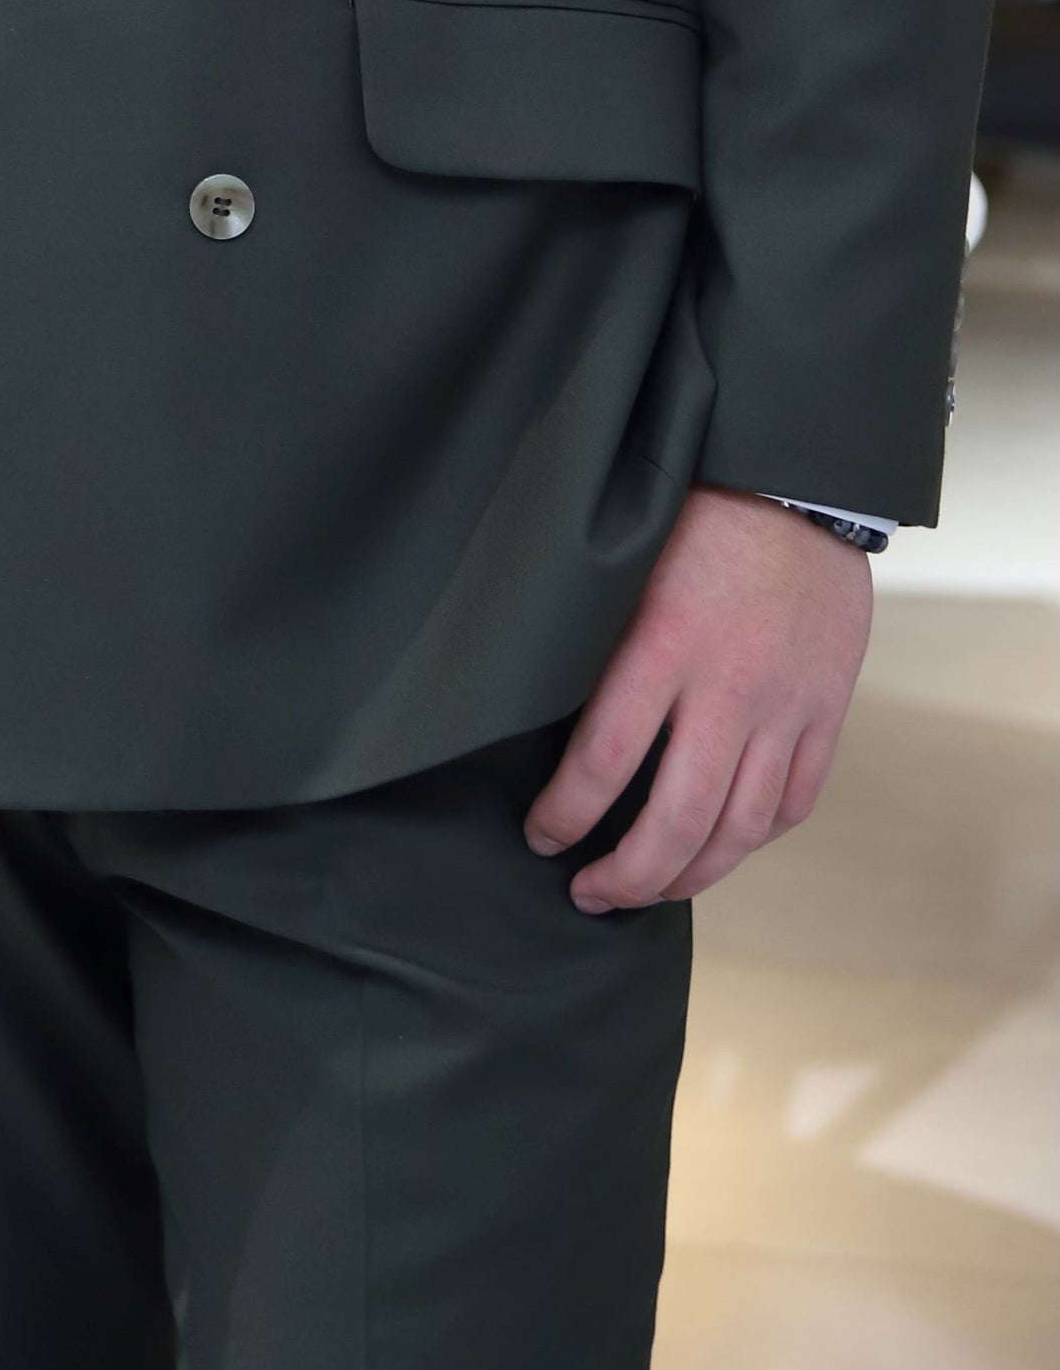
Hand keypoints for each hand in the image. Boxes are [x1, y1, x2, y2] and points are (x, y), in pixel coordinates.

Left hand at [524, 486, 871, 910]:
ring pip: (741, 829)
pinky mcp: (828, 707)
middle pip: (677, 821)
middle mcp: (729, 689)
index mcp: (664, 646)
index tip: (540, 836)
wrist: (797, 476)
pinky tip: (723, 845)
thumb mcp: (623, 567)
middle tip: (588, 893)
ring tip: (650, 889)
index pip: (604, 762)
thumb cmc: (692, 509)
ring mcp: (787, 705)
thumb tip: (545, 719)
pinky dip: (756, 838)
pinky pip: (795, 800)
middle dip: (626, 877)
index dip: (564, 815)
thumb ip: (596, 645)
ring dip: (691, 875)